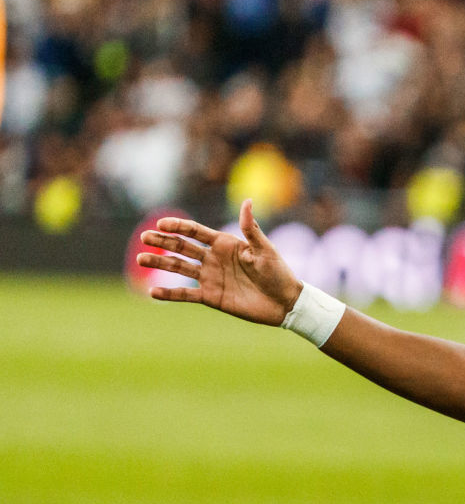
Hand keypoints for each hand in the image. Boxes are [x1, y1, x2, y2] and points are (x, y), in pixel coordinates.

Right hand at [136, 200, 302, 325]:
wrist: (285, 303)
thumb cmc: (278, 273)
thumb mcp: (265, 249)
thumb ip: (251, 228)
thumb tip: (247, 201)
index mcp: (224, 243)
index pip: (195, 231)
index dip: (178, 227)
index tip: (161, 224)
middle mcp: (213, 258)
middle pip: (181, 247)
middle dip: (162, 242)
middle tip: (143, 238)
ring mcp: (209, 277)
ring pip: (178, 268)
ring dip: (159, 263)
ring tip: (140, 259)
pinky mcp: (210, 297)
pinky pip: (185, 294)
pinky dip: (170, 294)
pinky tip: (152, 292)